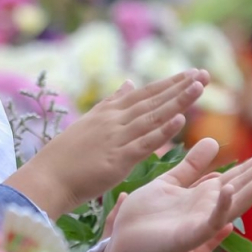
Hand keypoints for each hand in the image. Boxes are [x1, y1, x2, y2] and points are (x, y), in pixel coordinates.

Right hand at [5, 70, 208, 218]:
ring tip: (198, 88)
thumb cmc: (66, 155)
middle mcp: (113, 120)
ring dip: (177, 102)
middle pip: (152, 101)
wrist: (46, 178)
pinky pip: (143, 144)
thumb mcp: (90, 121)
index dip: (169, 83)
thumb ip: (112, 102)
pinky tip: (179, 121)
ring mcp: (115, 139)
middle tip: (204, 74)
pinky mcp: (117, 160)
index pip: (144, 94)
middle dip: (179, 87)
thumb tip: (129, 82)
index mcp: (108, 112)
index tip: (192, 73)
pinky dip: (162, 132)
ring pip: (152, 117)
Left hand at [152, 140, 251, 251]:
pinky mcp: (189, 236)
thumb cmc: (143, 217)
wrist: (122, 244)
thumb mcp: (169, 183)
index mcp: (203, 195)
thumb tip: (213, 140)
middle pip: (243, 185)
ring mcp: (201, 222)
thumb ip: (190, 166)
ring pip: (234, 202)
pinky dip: (220, 207)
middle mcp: (208, 208)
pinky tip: (230, 189)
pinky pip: (209, 222)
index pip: (237, 174)